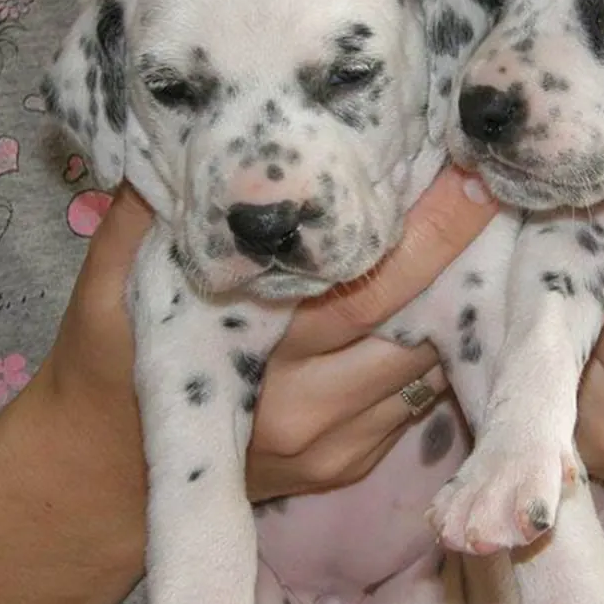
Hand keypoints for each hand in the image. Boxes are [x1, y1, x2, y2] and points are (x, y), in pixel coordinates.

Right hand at [43, 167, 497, 513]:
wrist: (107, 468)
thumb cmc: (112, 356)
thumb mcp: (112, 279)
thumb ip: (155, 213)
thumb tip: (207, 135)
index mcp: (245, 350)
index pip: (362, 286)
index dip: (426, 234)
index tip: (467, 176)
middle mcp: (302, 405)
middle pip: (412, 325)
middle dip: (462, 259)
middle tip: (496, 194)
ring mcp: (332, 444)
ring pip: (426, 364)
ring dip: (455, 306)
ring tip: (479, 239)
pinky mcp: (349, 464)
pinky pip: (414, 398)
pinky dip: (432, 349)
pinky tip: (439, 305)